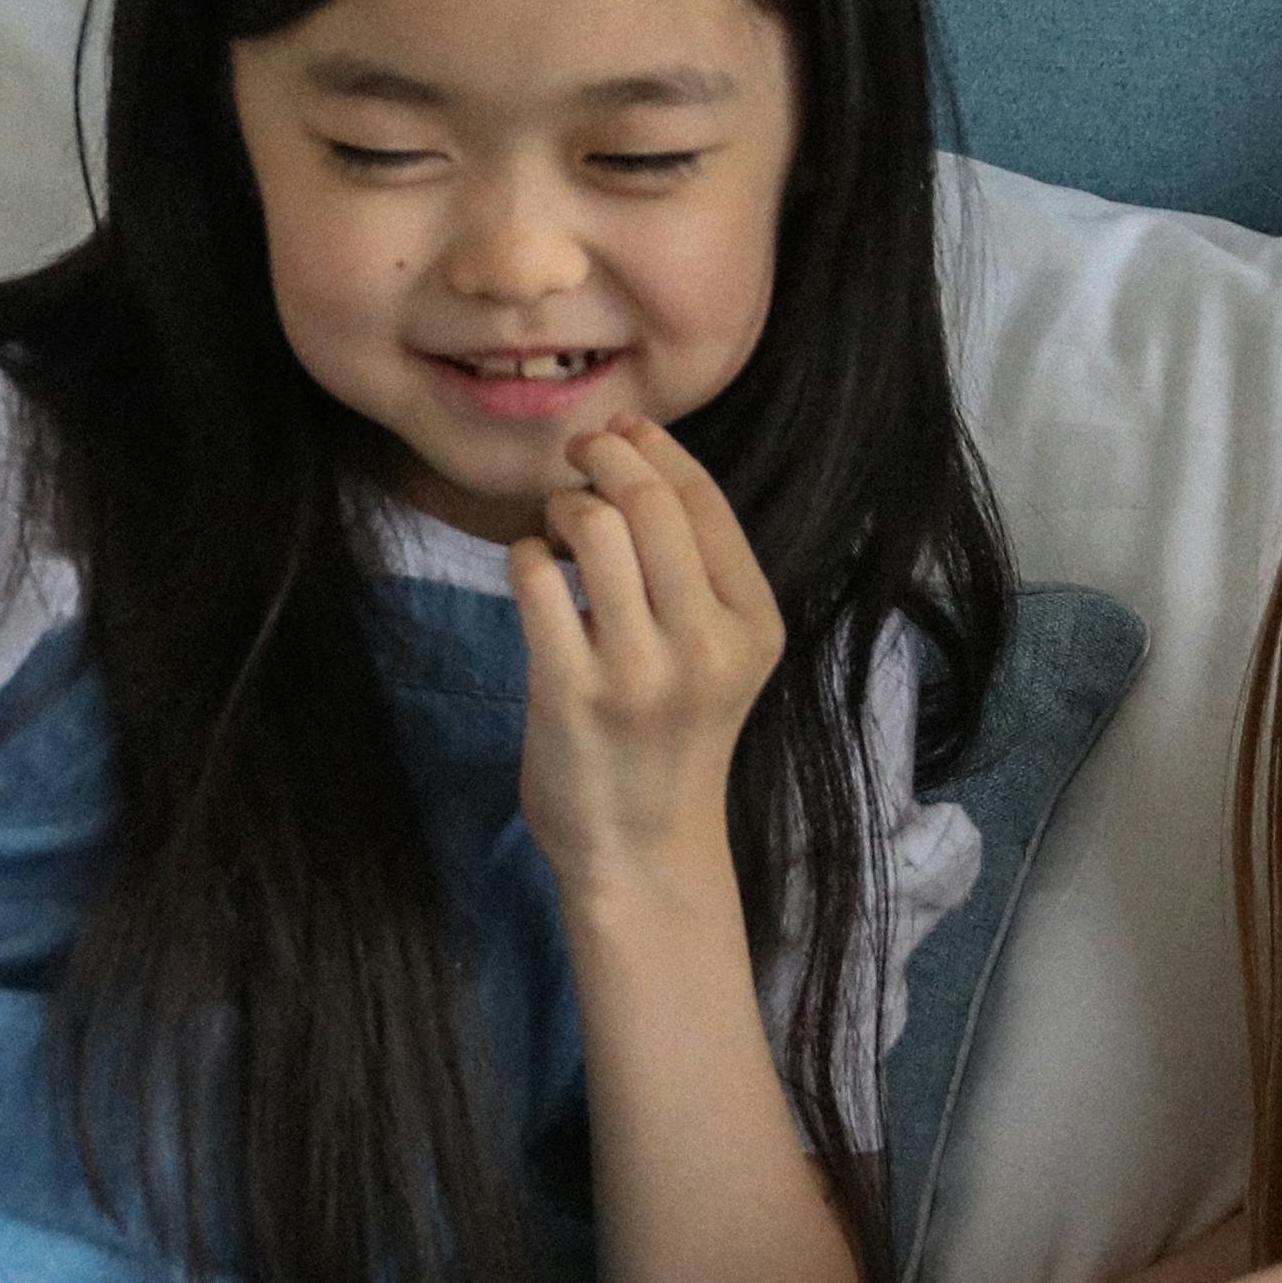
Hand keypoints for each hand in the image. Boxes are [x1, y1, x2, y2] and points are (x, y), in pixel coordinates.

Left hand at [510, 423, 785, 892]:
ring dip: (565, 507)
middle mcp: (706, 646)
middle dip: (605, 459)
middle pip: (651, 505)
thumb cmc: (670, 738)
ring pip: (596, 531)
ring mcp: (640, 672)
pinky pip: (538, 578)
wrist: (643, 850)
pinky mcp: (573, 692)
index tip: (621, 432)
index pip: (706, 505)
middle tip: (577, 458)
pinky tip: (534, 572)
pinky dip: (527, 555)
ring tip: (558, 527)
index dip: (656, 450)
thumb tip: (637, 451)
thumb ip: (696, 573)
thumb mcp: (719, 657)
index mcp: (755, 628)